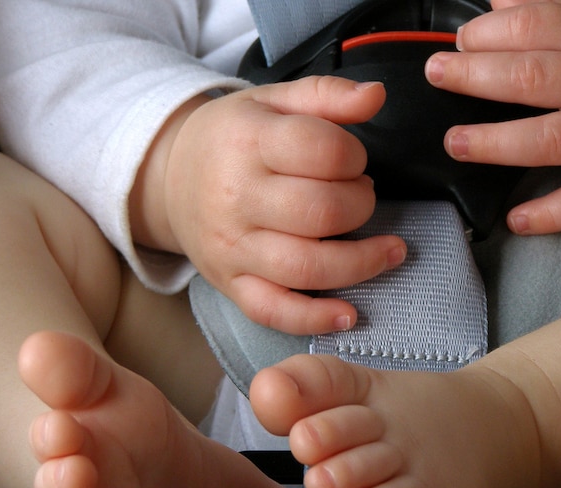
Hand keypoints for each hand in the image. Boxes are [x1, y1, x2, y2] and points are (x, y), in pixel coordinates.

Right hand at [133, 76, 406, 334]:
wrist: (170, 178)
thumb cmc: (234, 138)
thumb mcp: (274, 101)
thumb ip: (328, 96)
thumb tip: (377, 95)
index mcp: (247, 142)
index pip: (321, 151)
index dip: (354, 156)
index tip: (354, 160)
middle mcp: (236, 197)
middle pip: (321, 212)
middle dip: (360, 205)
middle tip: (360, 196)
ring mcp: (232, 246)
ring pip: (306, 266)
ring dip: (361, 263)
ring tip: (390, 250)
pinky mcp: (231, 283)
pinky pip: (273, 310)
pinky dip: (313, 318)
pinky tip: (348, 314)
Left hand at [425, 0, 560, 233]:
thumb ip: (548, 12)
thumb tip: (494, 6)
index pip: (535, 25)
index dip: (489, 32)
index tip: (459, 43)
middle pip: (533, 78)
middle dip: (476, 76)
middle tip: (438, 75)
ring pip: (551, 138)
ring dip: (497, 142)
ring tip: (456, 141)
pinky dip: (550, 212)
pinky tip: (516, 218)